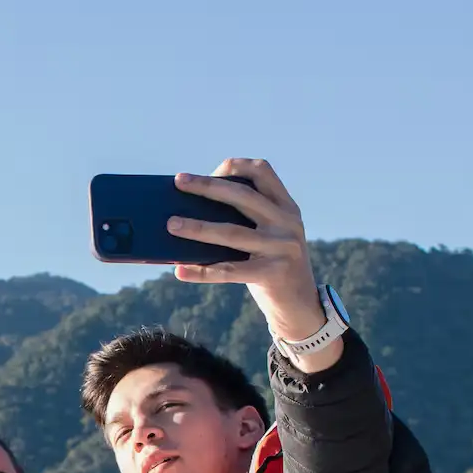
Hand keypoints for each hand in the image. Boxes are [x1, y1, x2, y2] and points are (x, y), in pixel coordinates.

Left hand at [167, 158, 331, 360]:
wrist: (301, 306)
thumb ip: (247, 220)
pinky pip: (230, 271)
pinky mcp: (273, 274)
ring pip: (232, 232)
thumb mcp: (271, 236)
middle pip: (242, 196)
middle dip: (207, 186)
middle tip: (179, 182)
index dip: (235, 166)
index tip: (209, 172)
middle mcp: (287, 222)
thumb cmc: (272, 266)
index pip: (262, 171)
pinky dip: (202, 271)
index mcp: (286, 207)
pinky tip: (180, 271)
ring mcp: (282, 248)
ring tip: (171, 225)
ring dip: (198, 227)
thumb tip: (190, 212)